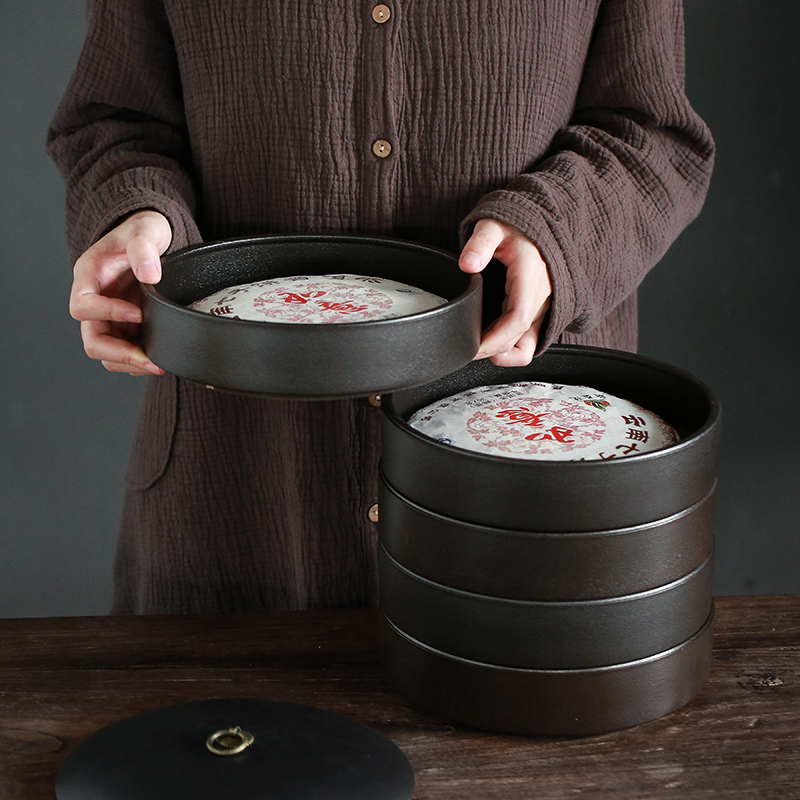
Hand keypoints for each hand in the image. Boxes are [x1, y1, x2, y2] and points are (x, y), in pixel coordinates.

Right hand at [69, 210, 171, 375]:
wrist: (154, 238)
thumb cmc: (144, 231)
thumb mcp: (145, 230)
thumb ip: (143, 247)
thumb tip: (150, 275)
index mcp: (89, 277)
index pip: (83, 306)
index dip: (107, 314)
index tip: (139, 314)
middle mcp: (96, 301)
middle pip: (93, 340)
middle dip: (120, 354)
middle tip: (151, 360)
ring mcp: (110, 318)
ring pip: (108, 354)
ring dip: (130, 363)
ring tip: (159, 364)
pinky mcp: (127, 328)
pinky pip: (126, 353)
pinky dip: (140, 361)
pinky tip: (161, 359)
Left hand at [459, 218, 551, 366]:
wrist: (536, 225)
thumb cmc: (515, 227)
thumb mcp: (493, 226)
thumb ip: (480, 243)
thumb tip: (467, 264)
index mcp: (531, 277)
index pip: (518, 318)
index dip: (495, 340)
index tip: (471, 346)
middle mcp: (541, 297)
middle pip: (519, 338)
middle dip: (490, 349)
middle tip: (463, 346)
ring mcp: (541, 308)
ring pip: (526, 347)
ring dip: (502, 352)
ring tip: (476, 344)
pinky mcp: (537, 314)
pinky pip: (529, 343)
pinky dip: (510, 349)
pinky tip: (490, 340)